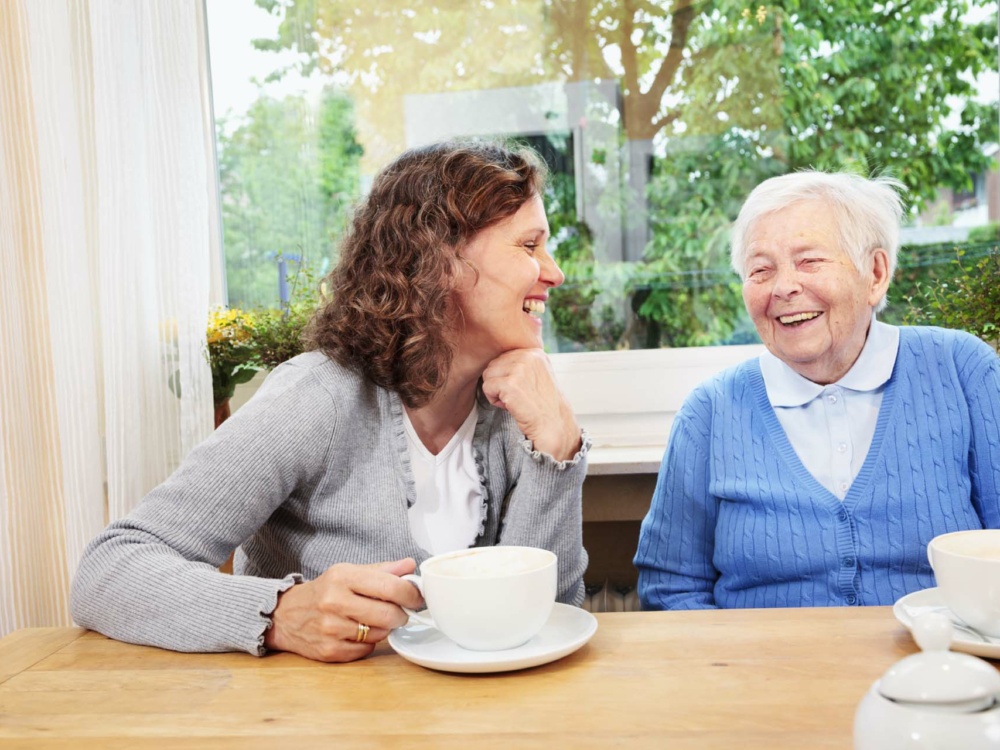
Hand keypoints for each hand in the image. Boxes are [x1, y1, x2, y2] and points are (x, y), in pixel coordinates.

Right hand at [264, 558, 421, 661]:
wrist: (286, 615)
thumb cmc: (323, 591)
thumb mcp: (348, 572)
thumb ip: (382, 570)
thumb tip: (410, 565)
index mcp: (343, 577)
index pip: (391, 587)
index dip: (411, 594)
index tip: (417, 597)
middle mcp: (335, 601)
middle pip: (389, 614)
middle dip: (401, 614)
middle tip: (399, 612)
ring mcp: (331, 628)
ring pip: (379, 633)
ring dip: (383, 628)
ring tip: (372, 619)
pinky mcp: (330, 651)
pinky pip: (366, 650)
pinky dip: (368, 643)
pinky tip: (358, 633)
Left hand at [481, 349, 581, 460]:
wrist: (553, 425)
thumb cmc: (543, 404)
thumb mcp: (538, 374)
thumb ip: (521, 364)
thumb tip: (495, 363)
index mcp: (534, 352)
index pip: (503, 357)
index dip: (507, 376)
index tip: (521, 389)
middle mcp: (528, 356)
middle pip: (493, 365)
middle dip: (500, 383)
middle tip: (516, 397)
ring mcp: (519, 369)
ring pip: (488, 375)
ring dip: (496, 391)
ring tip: (513, 401)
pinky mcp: (510, 384)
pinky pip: (487, 387)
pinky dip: (493, 400)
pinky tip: (509, 406)